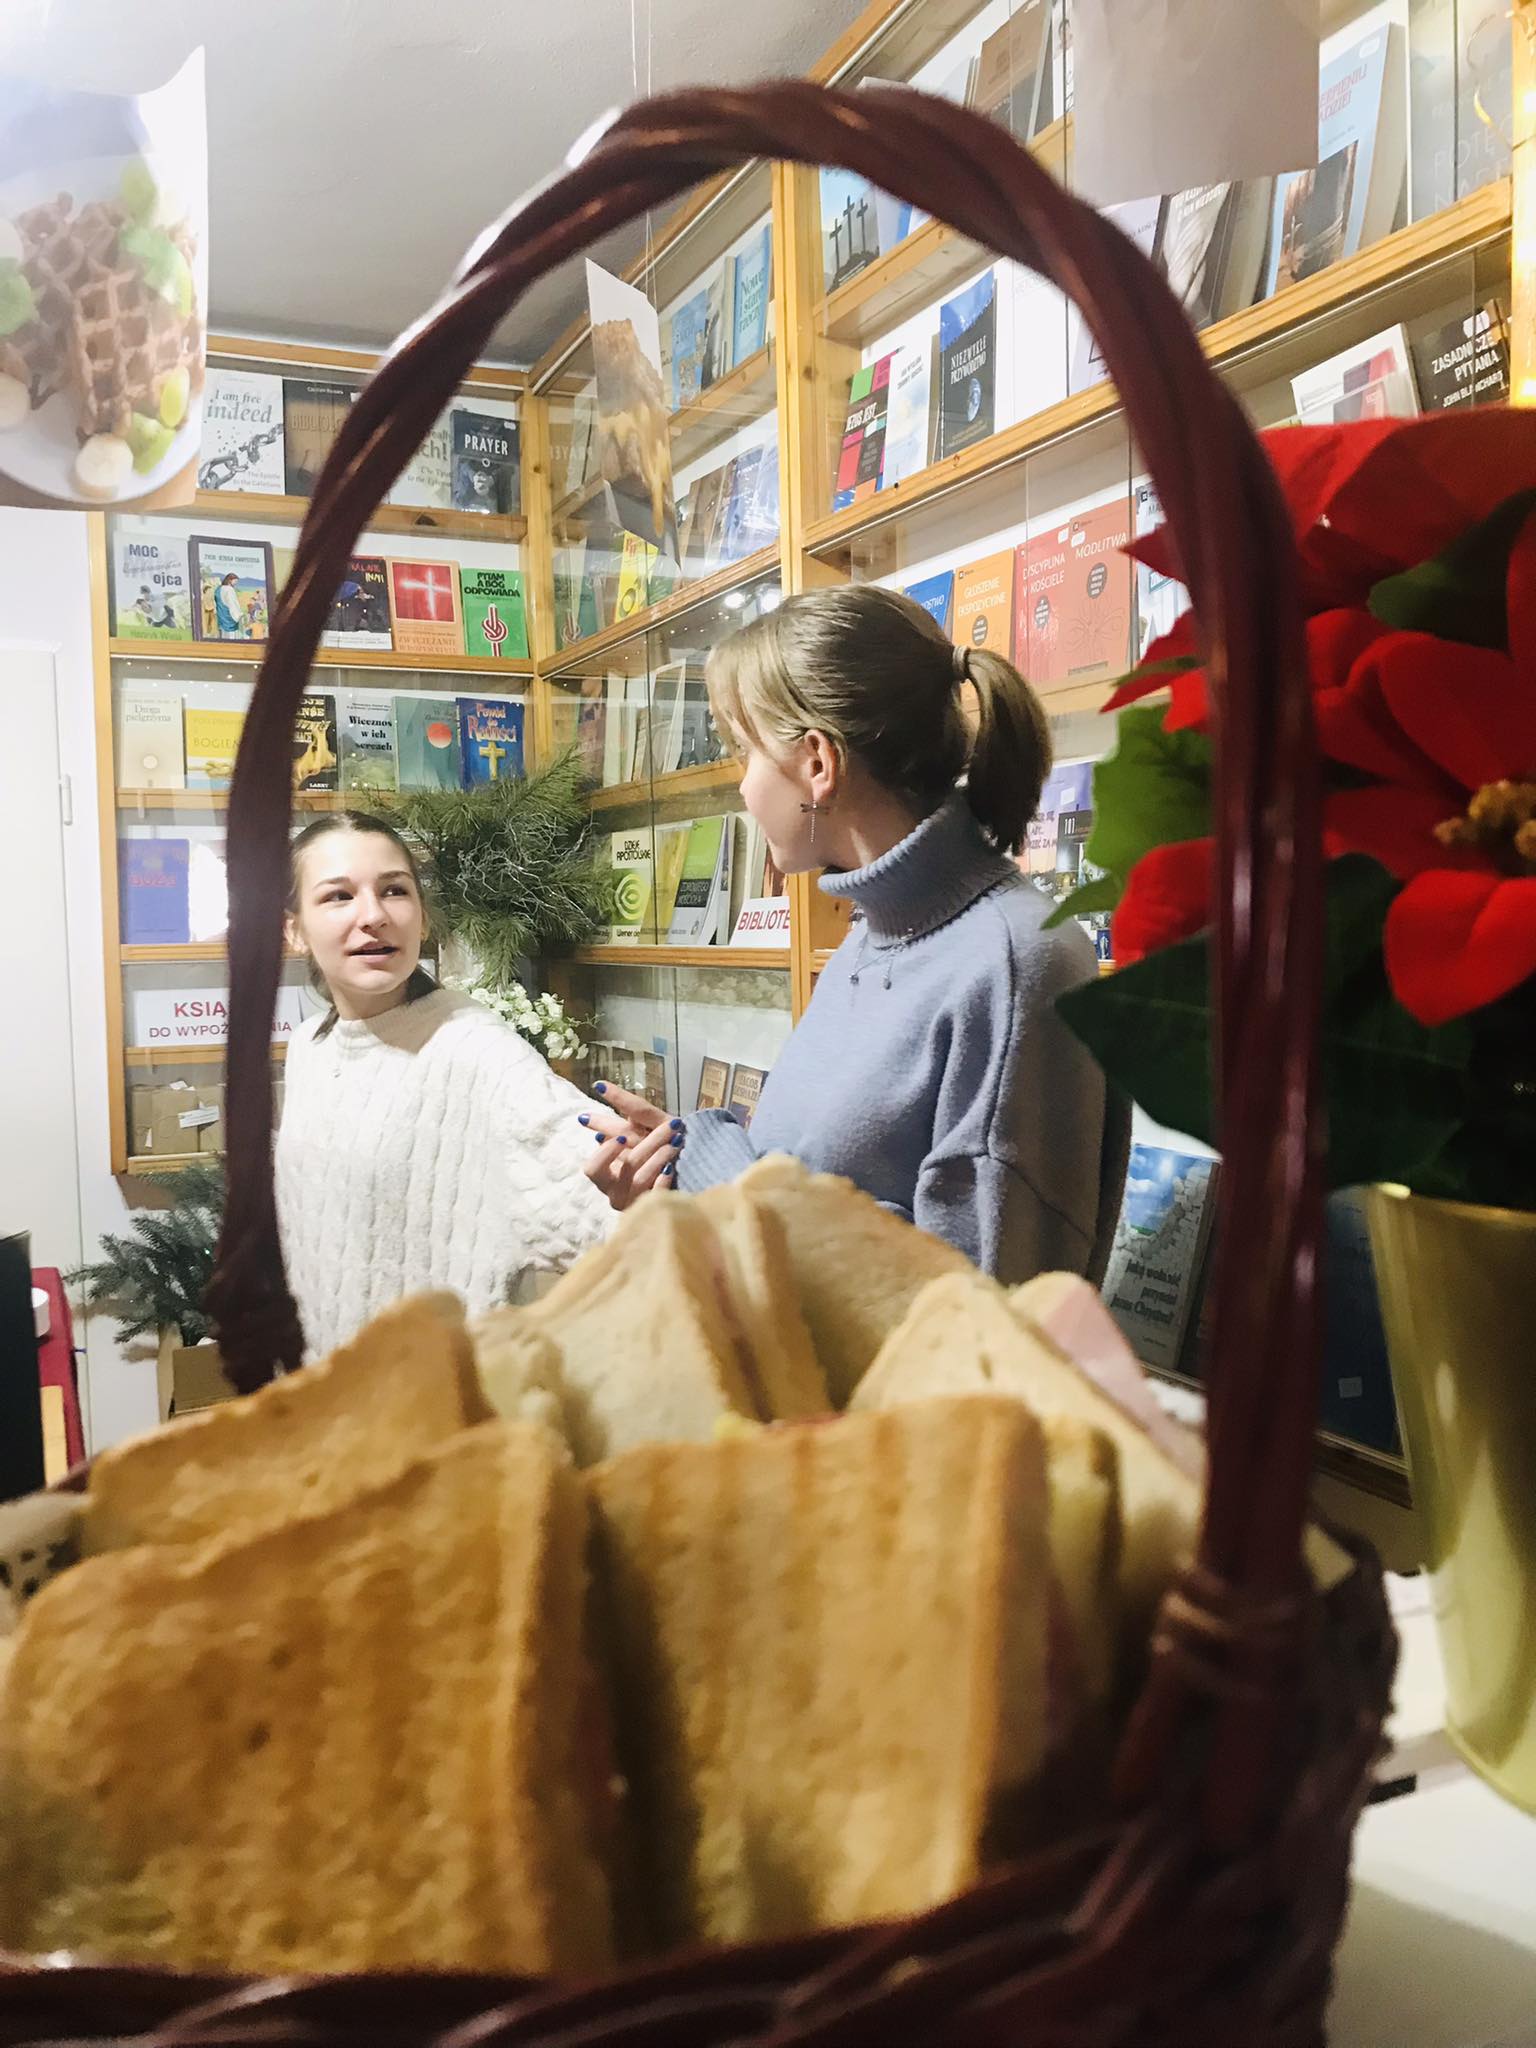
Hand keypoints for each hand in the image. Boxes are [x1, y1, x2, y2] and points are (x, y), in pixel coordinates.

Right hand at [579, 1083, 684, 1211]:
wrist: (694, 1171)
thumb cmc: (663, 1145)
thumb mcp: (649, 1123)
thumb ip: (629, 1108)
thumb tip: (601, 1087)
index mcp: (606, 1172)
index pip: (592, 1169)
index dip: (604, 1156)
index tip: (620, 1139)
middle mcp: (615, 1191)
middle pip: (625, 1169)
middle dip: (648, 1145)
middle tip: (673, 1126)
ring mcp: (634, 1202)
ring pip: (642, 1180)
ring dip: (660, 1157)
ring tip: (678, 1142)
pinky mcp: (654, 1209)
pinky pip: (657, 1197)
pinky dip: (662, 1181)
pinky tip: (670, 1169)